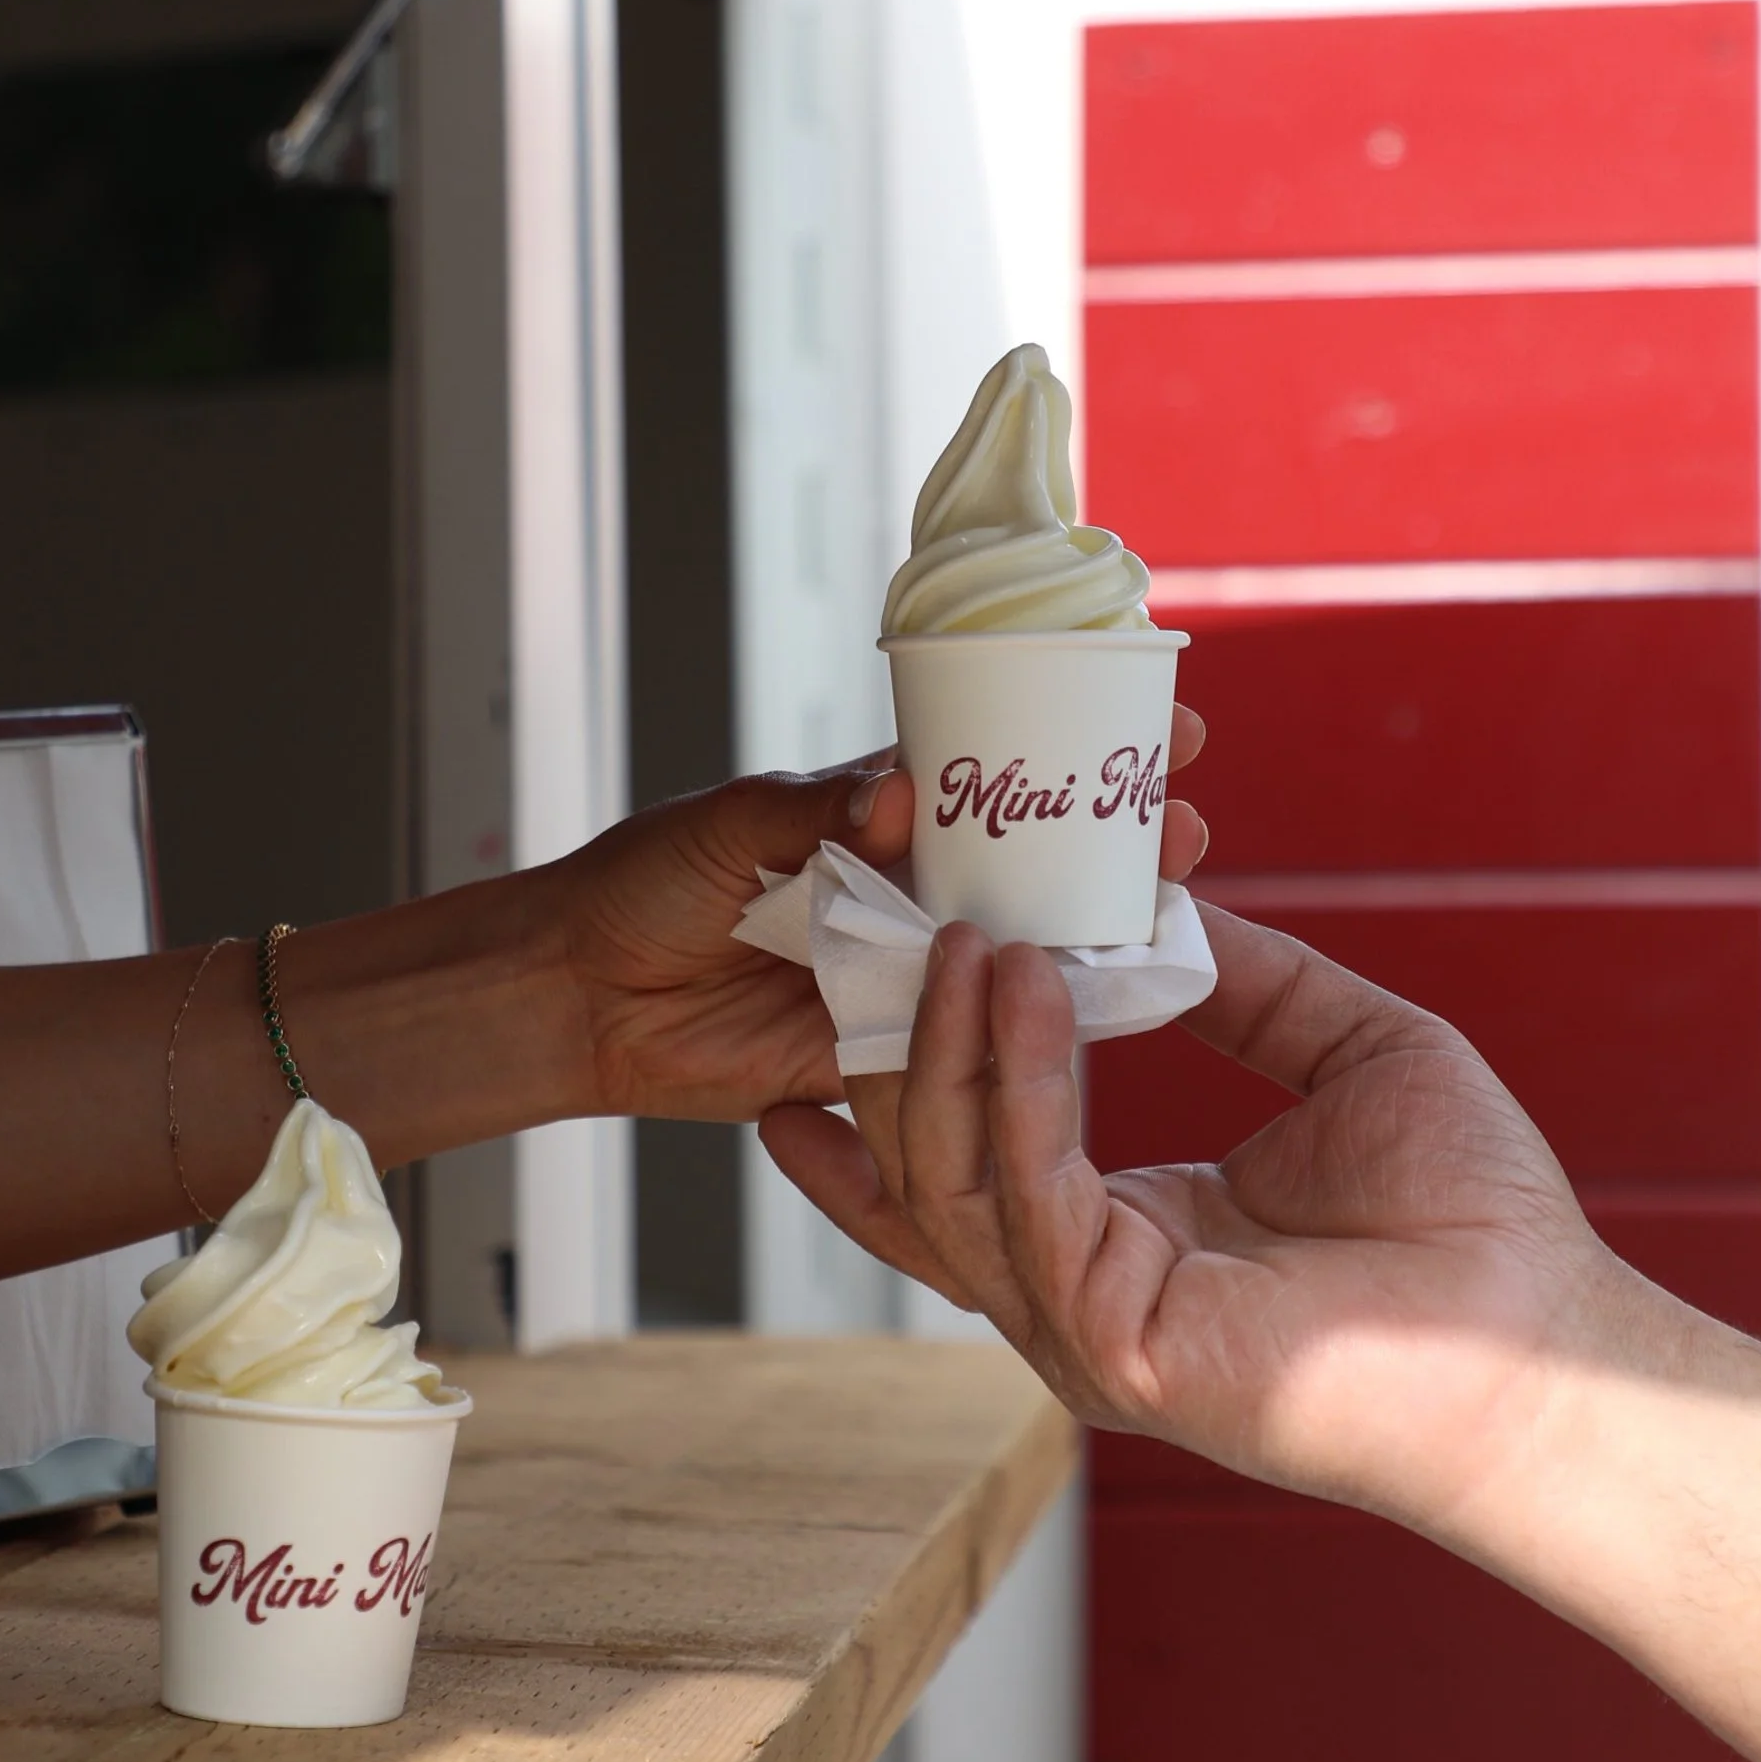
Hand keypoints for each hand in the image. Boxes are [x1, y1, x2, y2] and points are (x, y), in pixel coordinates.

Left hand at [554, 713, 1207, 1128]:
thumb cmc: (641, 889)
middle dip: (1111, 835)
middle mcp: (904, 890)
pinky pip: (966, 1039)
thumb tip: (909, 784)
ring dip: (1090, 924)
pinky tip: (1099, 999)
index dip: (1068, 744)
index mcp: (874, 816)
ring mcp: (902, 972)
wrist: (579, 997)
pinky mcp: (886, 1051)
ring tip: (1165, 892)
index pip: (991, 773)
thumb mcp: (731, 822)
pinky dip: (1028, 1022)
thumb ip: (819, 806)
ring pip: (1014, 947)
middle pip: (1028, 861)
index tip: (1152, 710)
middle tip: (1181, 813)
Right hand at [760, 900, 1628, 1534]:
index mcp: (1131, 1234)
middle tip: (880, 928)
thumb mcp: (1350, 1050)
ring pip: (953, 1183)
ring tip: (956, 935)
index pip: (980, 1146)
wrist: (1546, 1334)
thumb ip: (1247, 983)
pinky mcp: (1115, 1347)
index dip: (925, 1050)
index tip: (893, 947)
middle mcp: (1089, 1289)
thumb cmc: (1477, 1220)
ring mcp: (1088, 1328)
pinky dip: (1019, 1080)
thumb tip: (1161, 904)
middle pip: (932, 1163)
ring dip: (943, 1047)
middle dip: (897, 1044)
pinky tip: (1030, 985)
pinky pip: (1032, 1197)